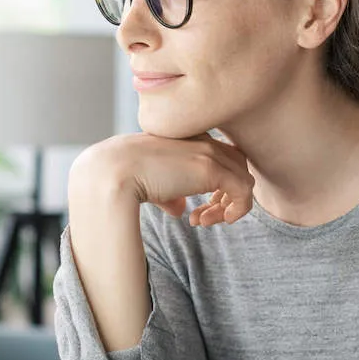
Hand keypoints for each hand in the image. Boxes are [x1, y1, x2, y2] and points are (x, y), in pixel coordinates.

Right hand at [71, 132, 254, 227]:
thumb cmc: (124, 176)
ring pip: (243, 179)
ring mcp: (209, 153)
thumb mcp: (151, 183)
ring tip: (203, 222)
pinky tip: (209, 222)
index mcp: (188, 137)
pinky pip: (243, 192)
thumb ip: (170, 193)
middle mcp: (202, 140)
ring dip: (228, 206)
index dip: (217, 184)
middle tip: (203, 216)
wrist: (114, 172)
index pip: (220, 156)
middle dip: (225, 194)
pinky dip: (235, 210)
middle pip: (236, 165)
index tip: (197, 207)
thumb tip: (180, 209)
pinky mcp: (213, 170)